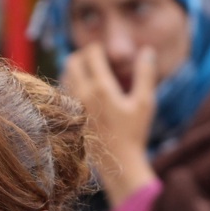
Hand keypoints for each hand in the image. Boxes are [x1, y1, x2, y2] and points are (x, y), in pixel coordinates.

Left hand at [62, 43, 157, 205]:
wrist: (117, 162)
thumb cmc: (133, 133)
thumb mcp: (145, 102)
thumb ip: (145, 74)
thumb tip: (147, 51)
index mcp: (100, 88)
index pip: (91, 54)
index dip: (97, 48)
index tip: (104, 51)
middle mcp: (82, 95)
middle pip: (71, 61)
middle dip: (82, 55)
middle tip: (94, 58)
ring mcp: (72, 107)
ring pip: (64, 76)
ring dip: (74, 69)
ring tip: (88, 72)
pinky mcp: (68, 117)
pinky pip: (63, 92)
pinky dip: (70, 85)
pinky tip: (82, 90)